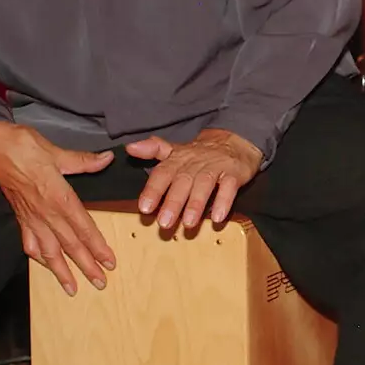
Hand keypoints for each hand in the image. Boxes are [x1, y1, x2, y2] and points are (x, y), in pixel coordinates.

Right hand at [0, 121, 116, 295]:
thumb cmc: (24, 146)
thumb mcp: (57, 152)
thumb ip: (83, 161)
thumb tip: (106, 159)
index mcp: (59, 197)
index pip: (83, 227)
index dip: (97, 246)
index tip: (109, 261)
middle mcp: (46, 213)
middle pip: (70, 245)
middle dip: (86, 265)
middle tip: (100, 282)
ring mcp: (31, 218)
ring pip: (49, 251)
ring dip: (62, 271)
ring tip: (72, 288)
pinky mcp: (19, 218)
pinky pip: (29, 243)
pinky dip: (37, 257)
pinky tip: (46, 265)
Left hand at [127, 128, 262, 230]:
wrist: (234, 141)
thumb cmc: (200, 153)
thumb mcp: (175, 149)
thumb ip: (153, 150)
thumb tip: (130, 148)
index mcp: (178, 159)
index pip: (163, 173)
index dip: (153, 190)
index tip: (144, 208)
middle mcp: (195, 162)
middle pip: (182, 181)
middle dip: (173, 202)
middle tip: (164, 223)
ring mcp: (216, 167)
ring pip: (204, 184)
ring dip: (196, 204)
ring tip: (188, 223)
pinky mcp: (234, 173)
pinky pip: (229, 187)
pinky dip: (224, 201)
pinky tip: (218, 217)